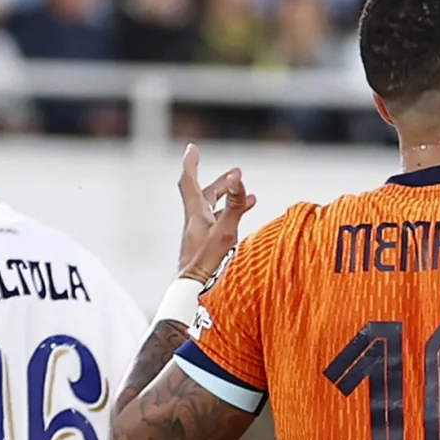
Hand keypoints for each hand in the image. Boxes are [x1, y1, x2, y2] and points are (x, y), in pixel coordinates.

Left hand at [174, 142, 253, 286]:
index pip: (189, 181)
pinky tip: (241, 222)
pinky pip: (218, 223)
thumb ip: (235, 204)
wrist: (193, 291)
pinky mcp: (205, 245)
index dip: (191, 163)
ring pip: (213, 208)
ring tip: (250, 197)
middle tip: (236, 173)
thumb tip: (238, 176)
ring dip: (229, 200)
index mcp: (195, 213)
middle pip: (206, 193)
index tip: (193, 148)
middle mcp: (195, 220)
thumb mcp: (226, 230)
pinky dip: (230, 216)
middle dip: (221, 182)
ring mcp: (199, 233)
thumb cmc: (208, 263)